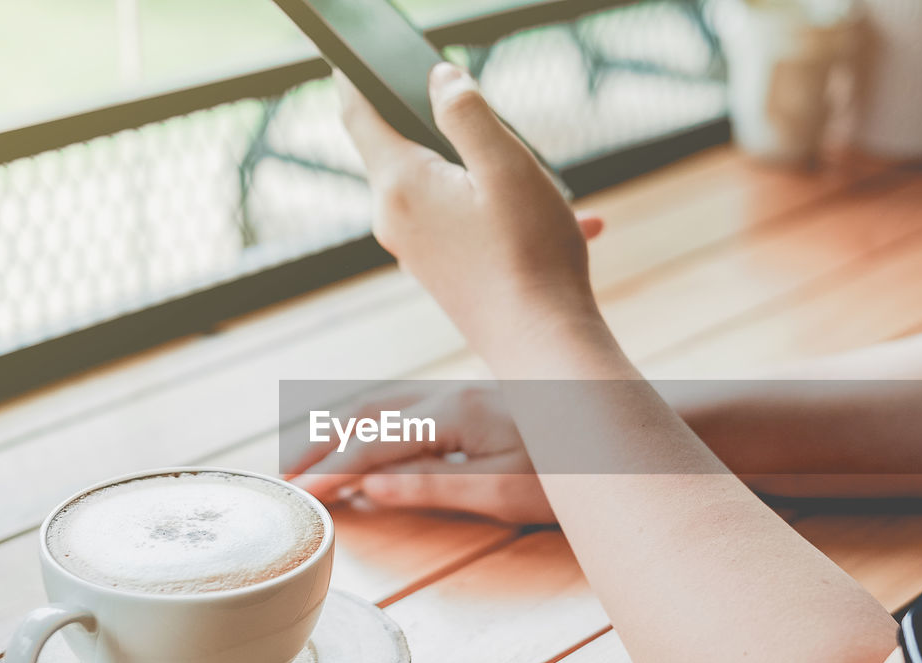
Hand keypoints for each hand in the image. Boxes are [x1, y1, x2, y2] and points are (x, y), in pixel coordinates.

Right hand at [287, 385, 555, 523]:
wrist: (620, 431)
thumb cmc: (572, 467)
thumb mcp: (502, 491)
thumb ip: (433, 485)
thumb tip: (370, 490)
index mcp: (454, 414)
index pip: (373, 445)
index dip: (333, 473)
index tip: (301, 499)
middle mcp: (449, 394)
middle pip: (365, 412)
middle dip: (319, 443)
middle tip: (283, 474)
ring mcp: (460, 393)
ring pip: (380, 402)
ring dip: (336, 426)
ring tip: (302, 451)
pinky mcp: (471, 400)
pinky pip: (403, 405)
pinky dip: (367, 422)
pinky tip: (357, 438)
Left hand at [336, 63, 601, 357]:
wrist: (542, 347)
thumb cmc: (530, 255)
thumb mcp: (507, 165)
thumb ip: (468, 113)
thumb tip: (440, 80)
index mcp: (400, 184)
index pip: (359, 113)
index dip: (354, 76)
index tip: (350, 56)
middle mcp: (395, 219)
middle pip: (401, 149)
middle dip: (442, 127)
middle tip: (476, 108)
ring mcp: (415, 251)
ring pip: (445, 190)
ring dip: (492, 177)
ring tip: (549, 190)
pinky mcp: (439, 274)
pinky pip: (467, 226)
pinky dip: (507, 216)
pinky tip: (570, 227)